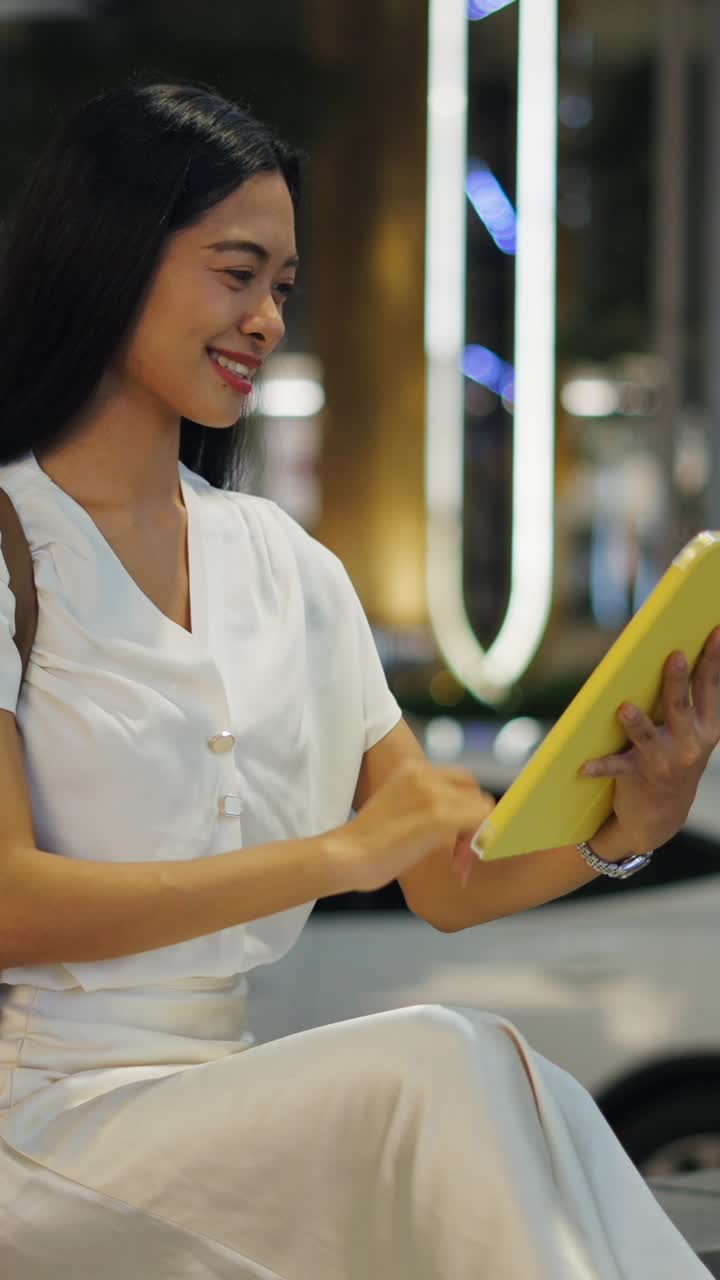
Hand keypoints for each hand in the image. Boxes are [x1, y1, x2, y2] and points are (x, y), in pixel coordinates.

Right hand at [335, 758, 495, 892]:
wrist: (346, 856)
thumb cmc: (368, 843)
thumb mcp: (398, 809)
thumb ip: (425, 805)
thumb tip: (461, 821)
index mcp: (412, 769)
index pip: (462, 781)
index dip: (466, 808)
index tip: (457, 838)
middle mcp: (424, 773)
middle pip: (474, 792)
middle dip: (475, 822)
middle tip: (459, 854)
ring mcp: (432, 793)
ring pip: (482, 808)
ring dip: (475, 837)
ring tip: (456, 864)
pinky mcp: (439, 816)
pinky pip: (481, 823)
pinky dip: (477, 844)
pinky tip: (459, 865)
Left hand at [583, 625, 719, 852]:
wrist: (660, 817)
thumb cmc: (671, 759)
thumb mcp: (688, 733)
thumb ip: (684, 701)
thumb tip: (672, 654)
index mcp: (706, 728)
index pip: (710, 686)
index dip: (713, 658)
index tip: (715, 631)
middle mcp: (690, 745)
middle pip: (680, 706)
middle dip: (677, 681)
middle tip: (674, 656)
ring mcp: (664, 762)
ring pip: (647, 736)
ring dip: (636, 722)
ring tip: (625, 708)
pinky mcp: (638, 777)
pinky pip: (616, 768)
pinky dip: (600, 766)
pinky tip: (584, 765)